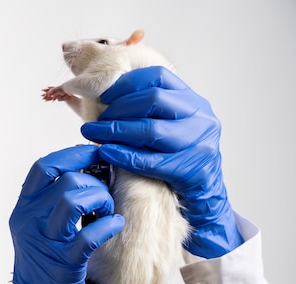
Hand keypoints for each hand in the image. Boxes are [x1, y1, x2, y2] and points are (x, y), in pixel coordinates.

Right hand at [5, 145, 123, 283]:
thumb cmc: (45, 274)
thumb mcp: (38, 233)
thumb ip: (53, 206)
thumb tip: (88, 177)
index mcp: (23, 211)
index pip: (43, 167)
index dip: (73, 155)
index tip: (96, 155)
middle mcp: (28, 222)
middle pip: (64, 180)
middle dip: (94, 183)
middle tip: (105, 199)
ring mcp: (45, 243)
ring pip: (73, 198)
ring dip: (100, 200)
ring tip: (107, 213)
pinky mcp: (64, 264)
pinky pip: (89, 234)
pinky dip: (108, 226)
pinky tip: (114, 227)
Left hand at [80, 66, 242, 257]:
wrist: (204, 195)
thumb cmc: (174, 157)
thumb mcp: (165, 126)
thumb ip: (141, 111)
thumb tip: (96, 95)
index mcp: (192, 100)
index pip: (158, 77)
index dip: (127, 83)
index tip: (103, 95)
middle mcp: (200, 117)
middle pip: (153, 100)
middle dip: (117, 109)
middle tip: (94, 120)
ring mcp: (199, 143)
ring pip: (151, 130)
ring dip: (115, 131)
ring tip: (91, 133)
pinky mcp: (190, 169)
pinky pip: (150, 161)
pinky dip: (124, 156)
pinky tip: (105, 153)